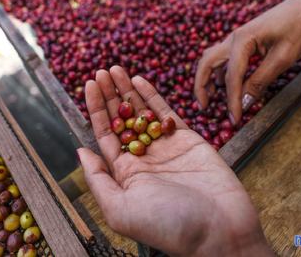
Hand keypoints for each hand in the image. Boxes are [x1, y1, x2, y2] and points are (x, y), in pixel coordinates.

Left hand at [78, 66, 271, 255]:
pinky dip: (153, 97)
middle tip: (101, 71)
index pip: (105, 135)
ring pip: (143, 113)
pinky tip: (139, 81)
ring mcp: (167, 149)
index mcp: (125, 176)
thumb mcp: (120, 209)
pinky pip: (168, 114)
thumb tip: (80, 152)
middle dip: (110, 96)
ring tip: (116, 69)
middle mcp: (144, 160)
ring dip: (128, 91)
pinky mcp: (190, 141)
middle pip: (122, 120)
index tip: (90, 84)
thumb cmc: (168, 226)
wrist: (220, 231)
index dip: (96, 109)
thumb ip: (98, 179)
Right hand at [194, 0, 300, 123]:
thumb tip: (245, 102)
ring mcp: (237, 38)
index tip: (234, 119)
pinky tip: (224, 85)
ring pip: (211, 59)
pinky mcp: (243, 41)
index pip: (231, 77)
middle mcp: (234, 38)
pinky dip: (218, 73)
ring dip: (206, 79)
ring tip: (210, 99)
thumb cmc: (298, 30)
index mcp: (242, 40)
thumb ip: (260, 81)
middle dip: (201, 86)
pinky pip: (223, 58)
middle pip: (206, 63)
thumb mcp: (282, 58)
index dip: (232, 101)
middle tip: (203, 107)